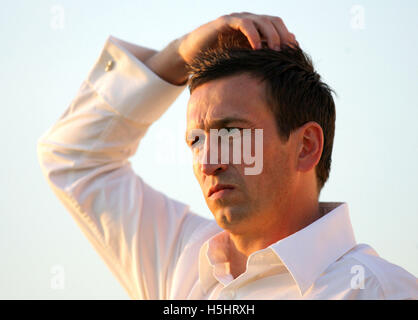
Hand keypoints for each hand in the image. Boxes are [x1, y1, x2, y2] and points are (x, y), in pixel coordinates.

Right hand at [178, 12, 297, 64]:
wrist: (192, 52)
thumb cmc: (217, 57)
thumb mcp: (242, 59)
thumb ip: (258, 57)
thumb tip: (275, 65)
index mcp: (254, 28)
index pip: (277, 25)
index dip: (287, 36)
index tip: (295, 51)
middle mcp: (248, 20)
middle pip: (273, 20)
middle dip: (282, 34)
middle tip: (287, 51)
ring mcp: (237, 19)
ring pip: (261, 20)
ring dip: (271, 34)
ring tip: (275, 50)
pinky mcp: (225, 22)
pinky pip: (244, 24)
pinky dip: (253, 34)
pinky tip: (256, 48)